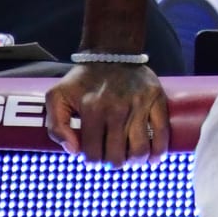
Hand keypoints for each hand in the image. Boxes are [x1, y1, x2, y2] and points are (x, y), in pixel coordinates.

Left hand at [46, 63, 169, 164]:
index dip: (92, 161)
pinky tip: (152, 159)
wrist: (112, 52)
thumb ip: (55, 127)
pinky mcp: (157, 100)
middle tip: (111, 159)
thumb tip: (73, 151)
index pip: (92, 153)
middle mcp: (116, 108)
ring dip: (134, 162)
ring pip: (140, 150)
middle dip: (112, 164)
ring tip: (130, 160)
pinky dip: (158, 152)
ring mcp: (139, 105)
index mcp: (91, 109)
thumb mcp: (56, 97)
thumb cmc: (83, 79)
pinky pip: (162, 134)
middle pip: (117, 156)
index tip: (94, 158)